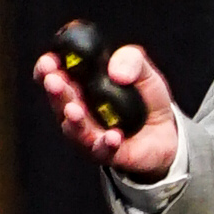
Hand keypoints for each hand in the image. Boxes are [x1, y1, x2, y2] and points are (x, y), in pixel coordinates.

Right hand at [33, 41, 179, 178]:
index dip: (47, 69)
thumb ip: (131, 59)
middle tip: (54, 82)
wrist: (167, 131)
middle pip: (60, 103)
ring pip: (75, 131)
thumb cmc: (146, 98)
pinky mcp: (109, 154)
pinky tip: (113, 136)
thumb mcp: (144, 71)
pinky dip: (106, 144)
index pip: (53, 76)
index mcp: (80, 86)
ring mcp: (91, 135)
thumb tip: (116, 71)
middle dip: (56, 92)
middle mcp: (79, 112)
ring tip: (74, 111)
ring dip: (73, 121)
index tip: (49, 61)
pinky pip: (104, 151)